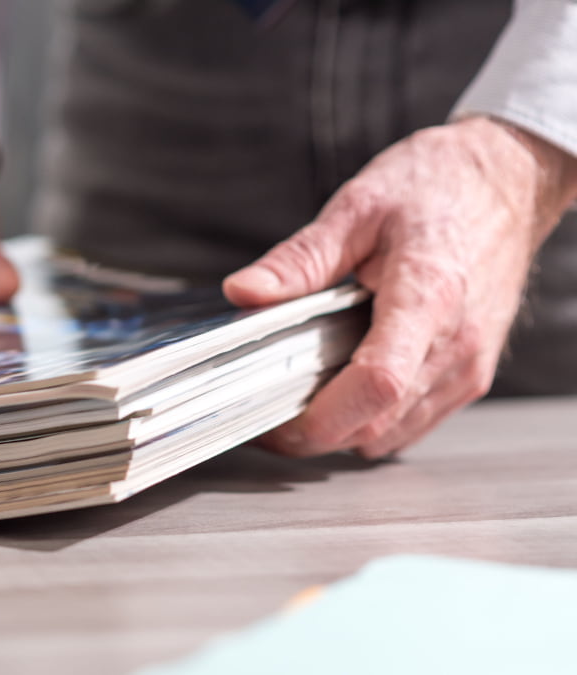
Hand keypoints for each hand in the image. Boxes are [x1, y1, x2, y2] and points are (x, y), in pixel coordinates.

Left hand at [224, 116, 576, 458]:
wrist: (510, 180)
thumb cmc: (440, 186)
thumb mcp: (357, 207)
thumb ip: (299, 259)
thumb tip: (244, 292)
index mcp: (427, 296)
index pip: (376, 383)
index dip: (319, 416)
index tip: (271, 418)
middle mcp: (457, 344)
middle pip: (375, 423)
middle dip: (312, 432)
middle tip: (263, 412)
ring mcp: (469, 366)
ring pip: (392, 435)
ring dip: (340, 432)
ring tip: (298, 398)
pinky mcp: (471, 375)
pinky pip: (412, 425)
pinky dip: (370, 423)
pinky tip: (341, 390)